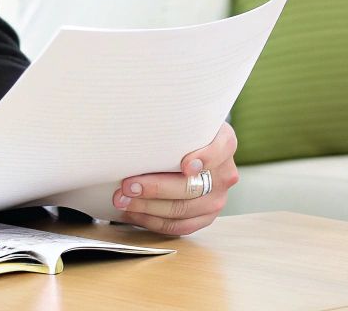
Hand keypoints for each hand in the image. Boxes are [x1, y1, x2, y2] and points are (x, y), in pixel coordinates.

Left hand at [111, 123, 238, 235]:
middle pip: (191, 186)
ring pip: (181, 209)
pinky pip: (179, 226)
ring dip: (147, 207)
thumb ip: (172, 123)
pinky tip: (134, 213)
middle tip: (128, 185)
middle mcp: (225, 174)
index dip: (204, 158)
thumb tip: (137, 125)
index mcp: (225, 143)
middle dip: (155, 188)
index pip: (220, 149)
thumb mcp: (184, 120)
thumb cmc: (183, 132)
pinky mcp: (206, 217)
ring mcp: (217, 199)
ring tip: (123, 201)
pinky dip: (153, 221)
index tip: (185, 165)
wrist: (193, 148)